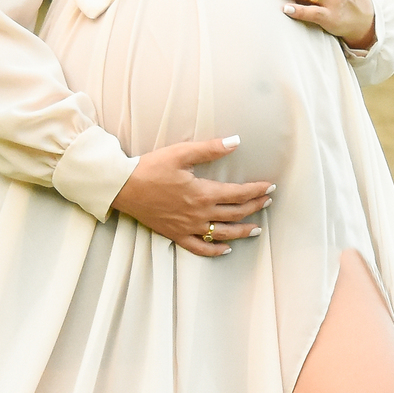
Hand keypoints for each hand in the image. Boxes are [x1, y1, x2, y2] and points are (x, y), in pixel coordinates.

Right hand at [112, 136, 274, 257]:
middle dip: (255, 207)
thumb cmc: (150, 168)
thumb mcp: (181, 153)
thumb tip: (236, 141)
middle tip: (268, 202)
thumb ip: (210, 149)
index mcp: (202, 193)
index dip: (257, 190)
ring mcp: (188, 227)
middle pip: (235, 214)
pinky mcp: (176, 235)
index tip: (270, 186)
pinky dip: (215, 250)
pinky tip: (227, 249)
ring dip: (243, 231)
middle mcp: (199, 213)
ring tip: (257, 229)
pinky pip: (200, 247)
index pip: (239, 194)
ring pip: (223, 234)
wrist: (123, 187)